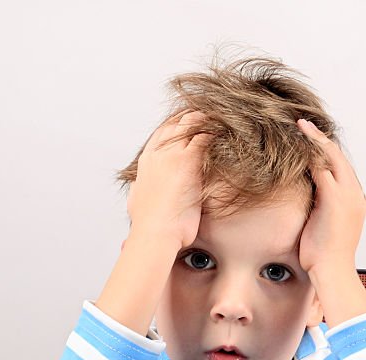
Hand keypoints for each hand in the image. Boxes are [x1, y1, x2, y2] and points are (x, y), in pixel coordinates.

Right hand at [126, 110, 212, 249]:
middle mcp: (158, 153)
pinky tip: (229, 133)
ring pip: (191, 124)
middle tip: (212, 121)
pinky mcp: (189, 161)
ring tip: (224, 123)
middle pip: (177, 124)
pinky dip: (216, 133)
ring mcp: (173, 155)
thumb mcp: (137, 200)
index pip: (163, 133)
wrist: (154, 233)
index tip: (191, 127)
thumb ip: (140, 188)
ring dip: (207, 123)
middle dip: (194, 120)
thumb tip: (138, 187)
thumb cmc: (149, 225)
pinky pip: (205, 136)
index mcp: (147, 161)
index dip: (178, 127)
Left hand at [295, 119, 365, 276]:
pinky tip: (298, 143)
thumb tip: (305, 202)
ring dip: (315, 140)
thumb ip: (318, 208)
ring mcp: (347, 194)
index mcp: (354, 200)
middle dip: (320, 138)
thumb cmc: (324, 257)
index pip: (341, 168)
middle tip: (303, 123)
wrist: (332, 272)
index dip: (326, 152)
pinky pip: (322, 166)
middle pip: (338, 156)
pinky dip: (311, 153)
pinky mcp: (335, 197)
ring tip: (299, 126)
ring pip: (331, 157)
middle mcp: (355, 193)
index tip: (311, 140)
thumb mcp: (323, 226)